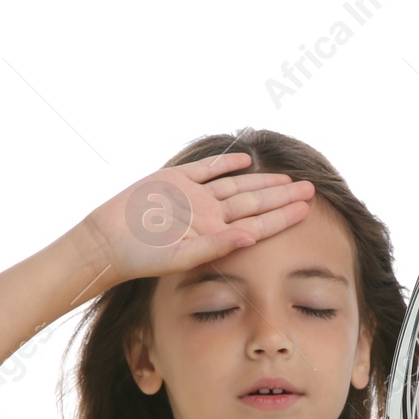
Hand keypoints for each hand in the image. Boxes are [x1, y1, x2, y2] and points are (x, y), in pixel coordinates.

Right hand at [72, 151, 315, 284]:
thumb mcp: (180, 257)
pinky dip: (226, 163)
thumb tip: (251, 239)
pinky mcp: (175, 181)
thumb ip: (216, 247)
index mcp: (214, 235)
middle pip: (253, 203)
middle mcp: (209, 215)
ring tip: (288, 179)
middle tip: (311, 189)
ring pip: (236, 185)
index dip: (283, 217)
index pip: (257, 224)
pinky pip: (207, 169)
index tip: (308, 210)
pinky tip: (247, 160)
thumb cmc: (141, 258)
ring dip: (262, 181)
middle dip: (283, 197)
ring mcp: (194, 197)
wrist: (107, 241)